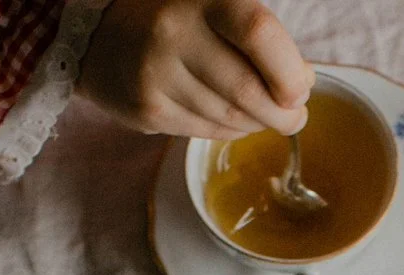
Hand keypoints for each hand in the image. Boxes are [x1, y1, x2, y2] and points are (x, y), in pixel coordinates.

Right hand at [77, 0, 313, 138]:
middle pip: (248, 91)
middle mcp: (174, 34)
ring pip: (230, 119)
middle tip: (295, 116)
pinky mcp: (147, 110)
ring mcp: (157, 75)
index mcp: (201, 0)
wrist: (99, 34)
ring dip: (258, 124)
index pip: (259, 34)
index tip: (300, 89)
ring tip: (264, 115)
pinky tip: (231, 119)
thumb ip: (260, 37)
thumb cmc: (175, 19)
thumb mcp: (215, 7)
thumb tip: (304, 81)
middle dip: (284, 113)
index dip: (289, 70)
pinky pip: (206, 132)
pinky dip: (230, 132)